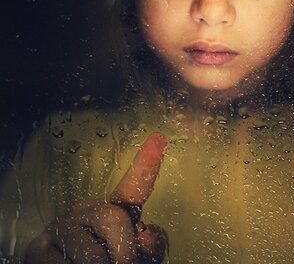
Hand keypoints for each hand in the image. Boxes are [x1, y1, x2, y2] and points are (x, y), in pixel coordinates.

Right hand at [25, 133, 167, 262]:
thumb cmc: (109, 263)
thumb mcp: (134, 256)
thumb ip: (149, 245)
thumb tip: (146, 235)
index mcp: (115, 210)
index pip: (133, 188)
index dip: (146, 165)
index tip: (159, 138)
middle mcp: (86, 211)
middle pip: (113, 218)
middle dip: (124, 248)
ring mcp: (60, 227)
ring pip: (91, 253)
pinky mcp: (38, 248)